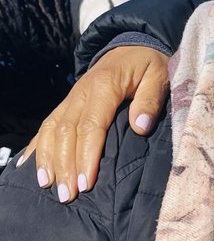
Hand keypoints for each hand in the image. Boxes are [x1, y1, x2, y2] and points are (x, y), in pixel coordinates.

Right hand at [17, 47, 169, 201]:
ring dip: (48, 159)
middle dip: (64, 166)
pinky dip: (36, 146)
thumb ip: (151, 100)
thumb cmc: (148, 65)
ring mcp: (71, 98)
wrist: (134, 44)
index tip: (86, 183)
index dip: (86, 157)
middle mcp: (81, 93)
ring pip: (51, 130)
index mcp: (104, 87)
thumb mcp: (159, 76)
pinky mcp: (67, 103)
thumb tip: (141, 127)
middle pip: (66, 133)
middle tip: (66, 196)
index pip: (91, 127)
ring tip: (47, 186)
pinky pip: (47, 124)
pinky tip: (28, 166)